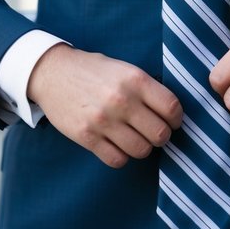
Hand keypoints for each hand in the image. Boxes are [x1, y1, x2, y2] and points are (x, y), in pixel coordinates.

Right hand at [28, 45, 182, 168]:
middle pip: (160, 134)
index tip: (171, 121)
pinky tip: (117, 145)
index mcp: (135, 79)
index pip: (171, 108)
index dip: (176, 119)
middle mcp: (122, 100)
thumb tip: (171, 112)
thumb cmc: (93, 71)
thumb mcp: (124, 68)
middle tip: (153, 132)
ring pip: (141, 150)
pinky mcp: (87, 137)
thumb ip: (146, 88)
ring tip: (135, 138)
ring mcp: (103, 120)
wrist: (53, 73)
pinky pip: (117, 160)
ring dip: (142, 147)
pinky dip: (121, 156)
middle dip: (161, 136)